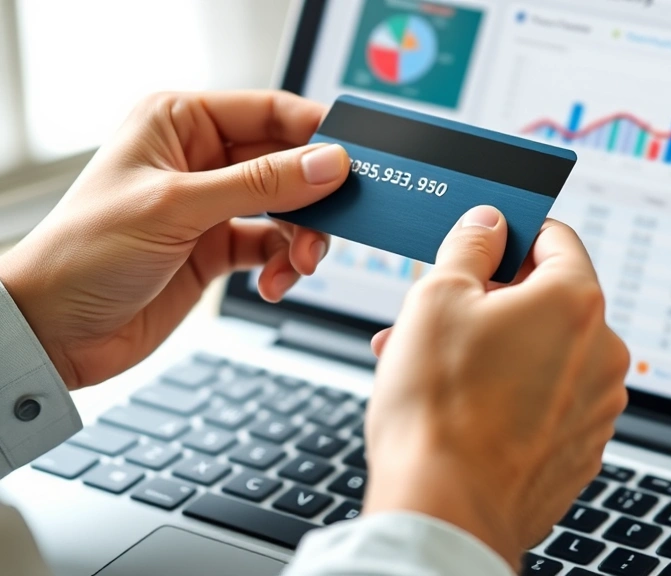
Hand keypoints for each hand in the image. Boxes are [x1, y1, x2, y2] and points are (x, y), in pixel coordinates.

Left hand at [0, 91, 349, 389]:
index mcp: (179, 122)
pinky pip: (273, 248)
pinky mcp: (217, 249)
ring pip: (288, 209)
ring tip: (300, 264)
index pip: (269, 112)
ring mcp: (211, 205)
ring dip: (303, 238)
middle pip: (288, 164)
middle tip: (336, 224)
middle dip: (314, 198)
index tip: (355, 162)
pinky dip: (283, 266)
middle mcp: (199, 159)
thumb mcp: (178, 208)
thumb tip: (328, 163)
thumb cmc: (84, 253)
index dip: (316, 135)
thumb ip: (260, 184)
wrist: (54, 332)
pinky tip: (275, 283)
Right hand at [363, 206, 630, 568]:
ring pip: (542, 354)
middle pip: (547, 300)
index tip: (484, 242)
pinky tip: (461, 405)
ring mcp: (596, 407)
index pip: (557, 238)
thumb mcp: (436, 297)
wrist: (447, 510)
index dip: (513, 233)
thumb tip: (488, 223)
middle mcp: (602, 354)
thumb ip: (470, 244)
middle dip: (490, 301)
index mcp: (576, 303)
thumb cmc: (440, 409)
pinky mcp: (580, 449)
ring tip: (432, 365)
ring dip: (493, 348)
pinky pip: (547, 401)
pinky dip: (510, 394)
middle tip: (439, 313)